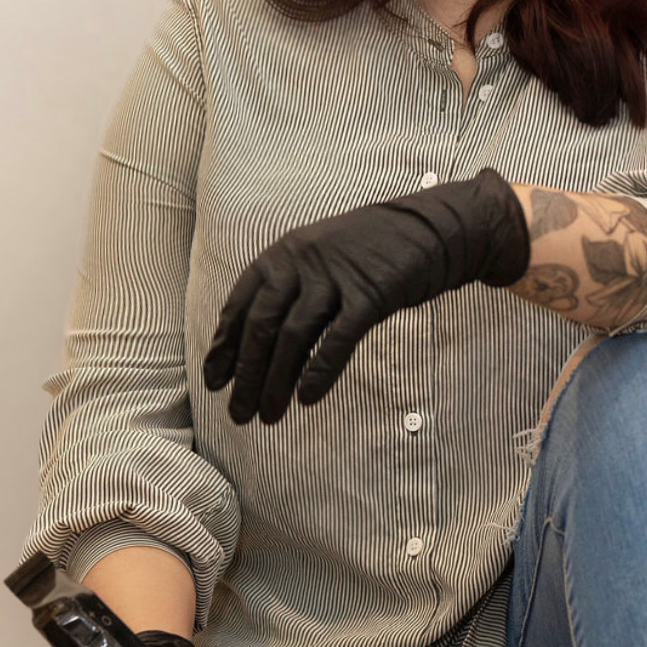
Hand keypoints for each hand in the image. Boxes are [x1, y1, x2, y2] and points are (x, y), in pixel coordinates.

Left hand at [204, 168, 528, 423]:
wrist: (431, 229)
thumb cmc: (372, 251)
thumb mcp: (321, 259)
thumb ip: (291, 291)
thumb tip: (260, 345)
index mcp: (284, 254)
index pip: (241, 304)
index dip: (224, 346)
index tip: (214, 382)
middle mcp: (303, 263)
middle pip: (262, 326)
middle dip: (246, 375)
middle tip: (238, 413)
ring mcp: (337, 277)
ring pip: (294, 337)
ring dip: (276, 382)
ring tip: (268, 416)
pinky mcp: (371, 294)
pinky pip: (338, 338)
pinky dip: (320, 371)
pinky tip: (308, 398)